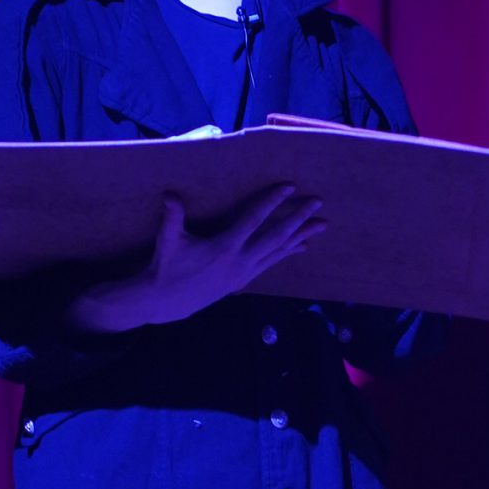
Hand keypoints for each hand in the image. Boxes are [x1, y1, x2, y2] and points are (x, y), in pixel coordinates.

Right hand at [71, 184, 324, 331]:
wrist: (167, 301)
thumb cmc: (167, 266)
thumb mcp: (169, 240)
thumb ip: (172, 216)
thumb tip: (169, 194)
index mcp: (224, 247)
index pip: (253, 220)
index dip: (271, 201)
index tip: (289, 187)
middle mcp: (240, 261)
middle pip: (276, 236)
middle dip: (299, 218)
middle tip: (317, 203)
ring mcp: (245, 272)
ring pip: (279, 251)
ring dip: (301, 236)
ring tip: (321, 225)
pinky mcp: (244, 280)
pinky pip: (272, 262)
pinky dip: (288, 252)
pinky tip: (302, 246)